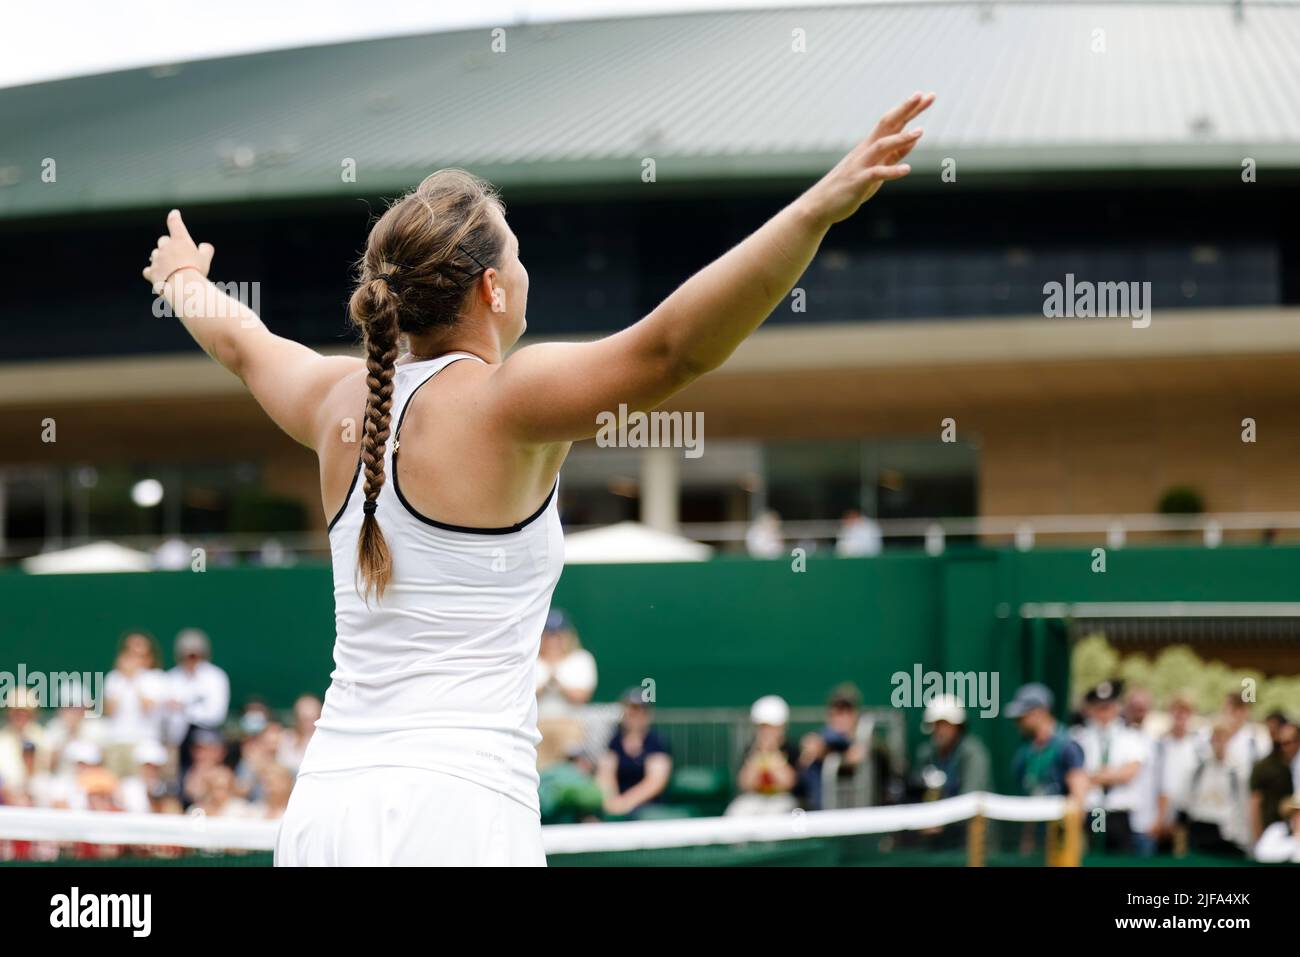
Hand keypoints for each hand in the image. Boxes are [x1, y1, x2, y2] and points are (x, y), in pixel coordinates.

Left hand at [142, 209, 213, 293]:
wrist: (183, 286)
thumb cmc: (196, 270)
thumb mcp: (206, 259)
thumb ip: (206, 250)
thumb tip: (204, 246)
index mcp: (180, 240)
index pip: (175, 223)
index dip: (174, 217)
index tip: (174, 213)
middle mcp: (165, 247)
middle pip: (163, 241)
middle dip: (168, 245)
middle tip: (177, 254)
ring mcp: (157, 259)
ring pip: (155, 255)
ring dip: (161, 259)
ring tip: (171, 269)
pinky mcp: (151, 272)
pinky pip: (148, 270)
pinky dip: (152, 272)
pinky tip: (159, 276)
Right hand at [803, 91, 934, 225]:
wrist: (822, 204)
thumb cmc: (851, 186)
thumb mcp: (878, 168)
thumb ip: (895, 154)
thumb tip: (913, 139)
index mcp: (871, 146)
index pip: (893, 122)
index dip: (909, 109)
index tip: (926, 95)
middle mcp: (866, 150)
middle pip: (887, 124)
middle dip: (905, 110)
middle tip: (923, 95)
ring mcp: (861, 165)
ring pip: (882, 146)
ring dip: (901, 138)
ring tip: (920, 131)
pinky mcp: (858, 181)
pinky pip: (876, 174)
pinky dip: (892, 171)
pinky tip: (907, 170)